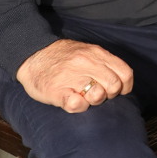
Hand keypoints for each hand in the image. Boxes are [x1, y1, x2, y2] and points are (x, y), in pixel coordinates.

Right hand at [16, 39, 133, 112]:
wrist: (31, 54)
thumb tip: (121, 81)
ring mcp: (71, 77)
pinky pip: (78, 104)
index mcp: (96, 53)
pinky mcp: (57, 91)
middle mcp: (86, 63)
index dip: (124, 86)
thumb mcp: (86, 51)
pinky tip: (73, 100)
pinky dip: (79, 106)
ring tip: (83, 96)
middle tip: (95, 93)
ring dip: (93, 100)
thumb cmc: (62, 57)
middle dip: (109, 95)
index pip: (125, 73)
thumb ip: (103, 62)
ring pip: (98, 95)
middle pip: (113, 87)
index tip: (115, 90)